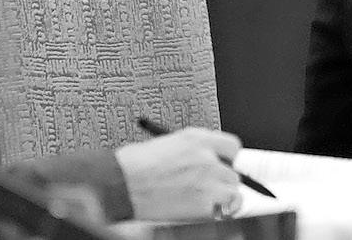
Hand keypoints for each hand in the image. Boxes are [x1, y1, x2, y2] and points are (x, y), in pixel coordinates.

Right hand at [115, 127, 242, 220]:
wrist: (119, 184)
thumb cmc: (132, 165)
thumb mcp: (167, 143)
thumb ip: (192, 150)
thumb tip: (206, 160)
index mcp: (197, 138)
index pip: (232, 146)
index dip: (227, 159)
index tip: (223, 167)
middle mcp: (206, 156)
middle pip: (232, 171)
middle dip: (221, 181)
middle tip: (206, 188)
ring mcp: (207, 180)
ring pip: (231, 190)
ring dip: (220, 196)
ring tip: (201, 200)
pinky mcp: (202, 203)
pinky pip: (223, 209)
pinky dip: (215, 212)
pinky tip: (200, 210)